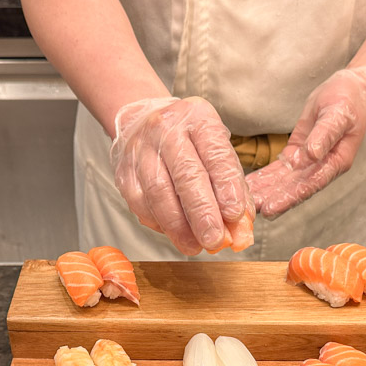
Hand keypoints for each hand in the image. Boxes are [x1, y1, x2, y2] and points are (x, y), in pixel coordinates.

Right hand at [110, 96, 252, 254]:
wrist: (143, 120)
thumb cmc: (189, 140)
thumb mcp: (217, 150)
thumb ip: (233, 188)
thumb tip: (241, 230)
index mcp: (198, 119)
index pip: (215, 154)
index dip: (226, 187)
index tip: (235, 215)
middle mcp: (167, 130)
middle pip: (185, 175)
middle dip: (202, 213)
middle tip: (215, 240)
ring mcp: (141, 150)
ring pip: (159, 193)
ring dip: (179, 226)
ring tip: (195, 246)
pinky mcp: (125, 171)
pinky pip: (141, 203)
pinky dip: (159, 224)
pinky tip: (174, 234)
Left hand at [247, 67, 365, 218]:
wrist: (352, 92)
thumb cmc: (348, 100)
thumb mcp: (338, 114)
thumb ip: (324, 135)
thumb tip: (311, 156)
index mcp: (337, 161)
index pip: (311, 184)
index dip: (290, 197)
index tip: (272, 207)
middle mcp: (322, 167)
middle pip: (295, 188)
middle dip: (273, 199)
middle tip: (251, 210)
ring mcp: (309, 162)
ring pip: (285, 181)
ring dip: (266, 191)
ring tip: (245, 201)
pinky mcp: (298, 154)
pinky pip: (280, 169)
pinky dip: (265, 176)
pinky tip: (250, 184)